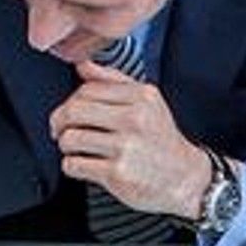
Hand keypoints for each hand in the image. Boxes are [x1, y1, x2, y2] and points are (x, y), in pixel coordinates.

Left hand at [51, 60, 214, 219]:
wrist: (186, 178)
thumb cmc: (162, 142)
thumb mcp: (148, 103)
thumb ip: (114, 80)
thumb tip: (82, 66)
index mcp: (141, 97)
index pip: (87, 89)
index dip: (71, 101)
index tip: (70, 112)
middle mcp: (134, 119)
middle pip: (74, 111)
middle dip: (59, 122)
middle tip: (60, 130)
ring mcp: (125, 147)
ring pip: (70, 139)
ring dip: (65, 146)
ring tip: (75, 149)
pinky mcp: (117, 173)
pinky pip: (74, 165)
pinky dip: (72, 166)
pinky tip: (84, 165)